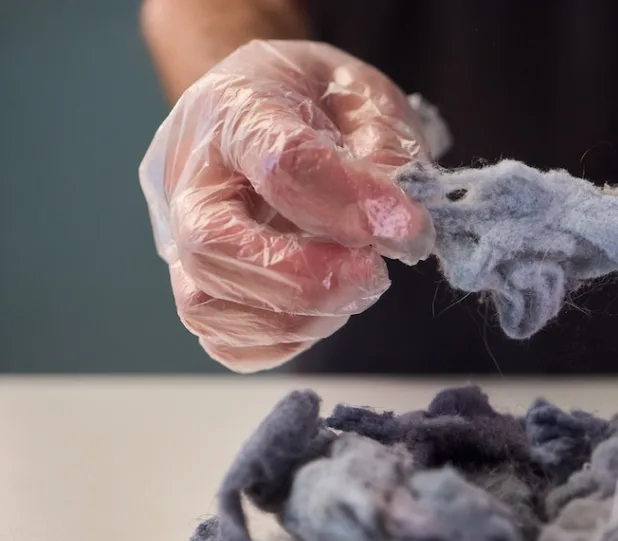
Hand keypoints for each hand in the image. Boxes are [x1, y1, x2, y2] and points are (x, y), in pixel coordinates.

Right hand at [140, 40, 434, 371]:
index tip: (408, 225)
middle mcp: (192, 177)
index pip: (280, 161)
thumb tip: (399, 222)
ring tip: (356, 284)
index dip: (351, 201)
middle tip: (373, 270)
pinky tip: (329, 306)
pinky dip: (285, 339)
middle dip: (305, 278)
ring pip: (206, 307)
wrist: (274, 103)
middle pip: (212, 247)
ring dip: (299, 316)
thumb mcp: (365, 94)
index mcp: (237, 107)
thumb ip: (385, 147)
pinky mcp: (200, 285)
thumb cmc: (320, 100)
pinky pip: (226, 342)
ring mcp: (181, 237)